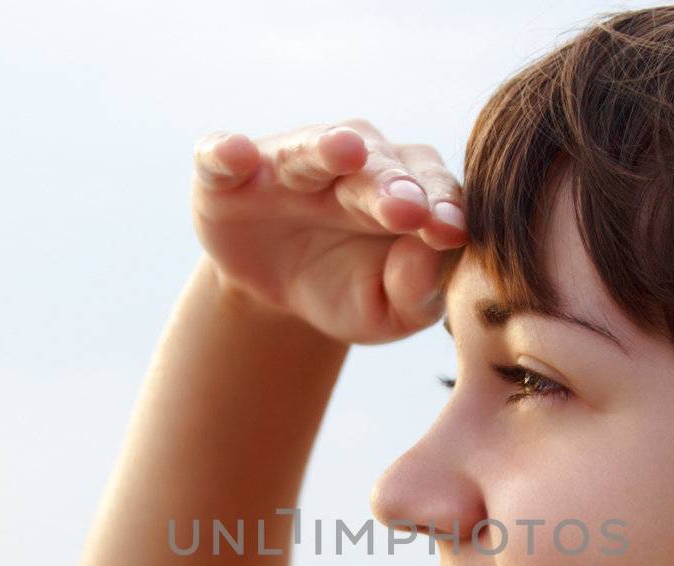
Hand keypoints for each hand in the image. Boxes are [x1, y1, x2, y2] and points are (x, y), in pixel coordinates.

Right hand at [190, 118, 466, 345]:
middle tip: (408, 208)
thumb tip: (435, 252)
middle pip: (378, 165)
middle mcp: (353, 162)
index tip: (450, 232)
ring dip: (327, 147)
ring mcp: (289, 162)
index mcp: (406, 191)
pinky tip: (236, 155)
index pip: (432, 190)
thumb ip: (419, 291)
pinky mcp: (228, 173)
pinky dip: (226, 152)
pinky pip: (223, 155)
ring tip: (345, 150)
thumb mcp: (388, 311)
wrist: (275, 294)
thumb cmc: (348, 292)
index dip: (440, 208)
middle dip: (392, 185)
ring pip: (311, 147)